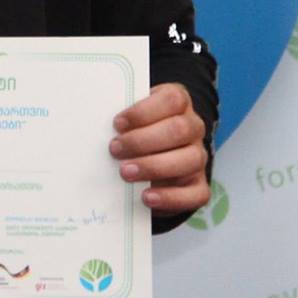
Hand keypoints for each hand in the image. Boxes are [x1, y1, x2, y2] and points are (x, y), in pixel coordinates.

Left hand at [110, 83, 209, 213]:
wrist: (151, 158)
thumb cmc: (135, 131)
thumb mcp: (130, 119)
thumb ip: (122, 121)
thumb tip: (97, 128)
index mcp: (179, 102)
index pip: (172, 100)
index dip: (144, 111)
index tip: (117, 124)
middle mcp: (193, 127)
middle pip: (179, 129)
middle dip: (143, 141)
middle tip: (115, 150)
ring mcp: (199, 157)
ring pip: (190, 160)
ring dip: (154, 167)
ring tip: (125, 173)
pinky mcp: (199, 186)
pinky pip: (197, 194)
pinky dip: (171, 197)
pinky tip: (146, 197)